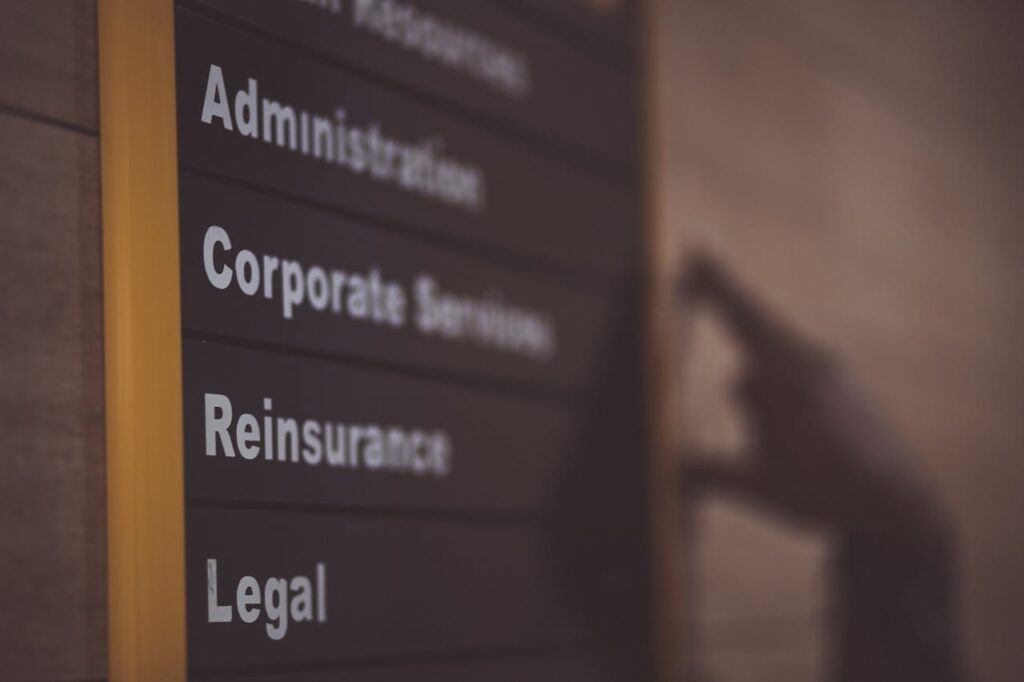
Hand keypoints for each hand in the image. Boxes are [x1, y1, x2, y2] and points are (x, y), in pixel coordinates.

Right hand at [678, 253, 944, 540]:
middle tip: (720, 336)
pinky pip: (792, 381)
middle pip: (753, 341)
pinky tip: (794, 446)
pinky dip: (777, 405)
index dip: (716, 283)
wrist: (898, 506)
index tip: (697, 250)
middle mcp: (811, 363)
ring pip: (768, 371)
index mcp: (789, 377)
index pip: (743, 315)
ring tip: (780, 450)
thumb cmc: (827, 491)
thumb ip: (706, 471)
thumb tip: (664, 465)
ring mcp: (829, 373)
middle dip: (733, 346)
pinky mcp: (839, 387)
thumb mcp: (760, 486)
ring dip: (758, 401)